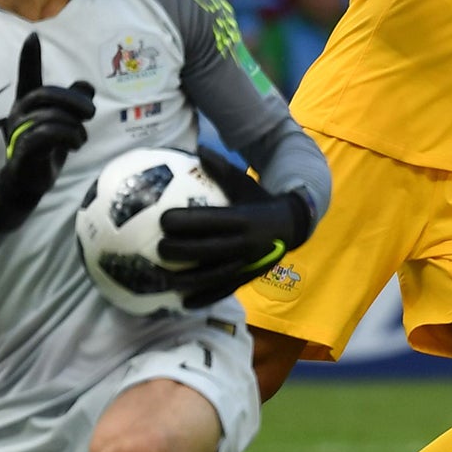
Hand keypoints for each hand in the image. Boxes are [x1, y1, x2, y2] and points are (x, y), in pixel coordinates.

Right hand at [0, 34, 94, 232]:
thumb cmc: (47, 148)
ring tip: (80, 139)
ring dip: (75, 127)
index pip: (27, 76)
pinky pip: (46, 135)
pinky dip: (68, 137)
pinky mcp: (23, 150)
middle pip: (47, 94)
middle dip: (74, 101)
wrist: (28, 181)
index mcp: (29, 104)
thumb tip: (86, 85)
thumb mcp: (64, 123)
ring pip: (51, 116)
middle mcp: (20, 113)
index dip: (29, 58)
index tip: (33, 35)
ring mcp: (19, 131)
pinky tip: (75, 145)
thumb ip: (74, 104)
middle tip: (90, 113)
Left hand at [155, 148, 316, 306]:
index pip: (210, 221)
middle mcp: (246, 244)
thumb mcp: (245, 183)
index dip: (185, 222)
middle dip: (178, 251)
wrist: (295, 225)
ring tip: (160, 280)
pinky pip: (225, 291)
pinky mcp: (248, 278)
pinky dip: (205, 298)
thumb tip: (198, 148)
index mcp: (244, 219)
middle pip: (206, 251)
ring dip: (185, 280)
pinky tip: (184, 303)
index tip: (162, 220)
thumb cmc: (261, 200)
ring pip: (212, 276)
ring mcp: (248, 264)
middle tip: (157, 248)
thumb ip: (222, 169)